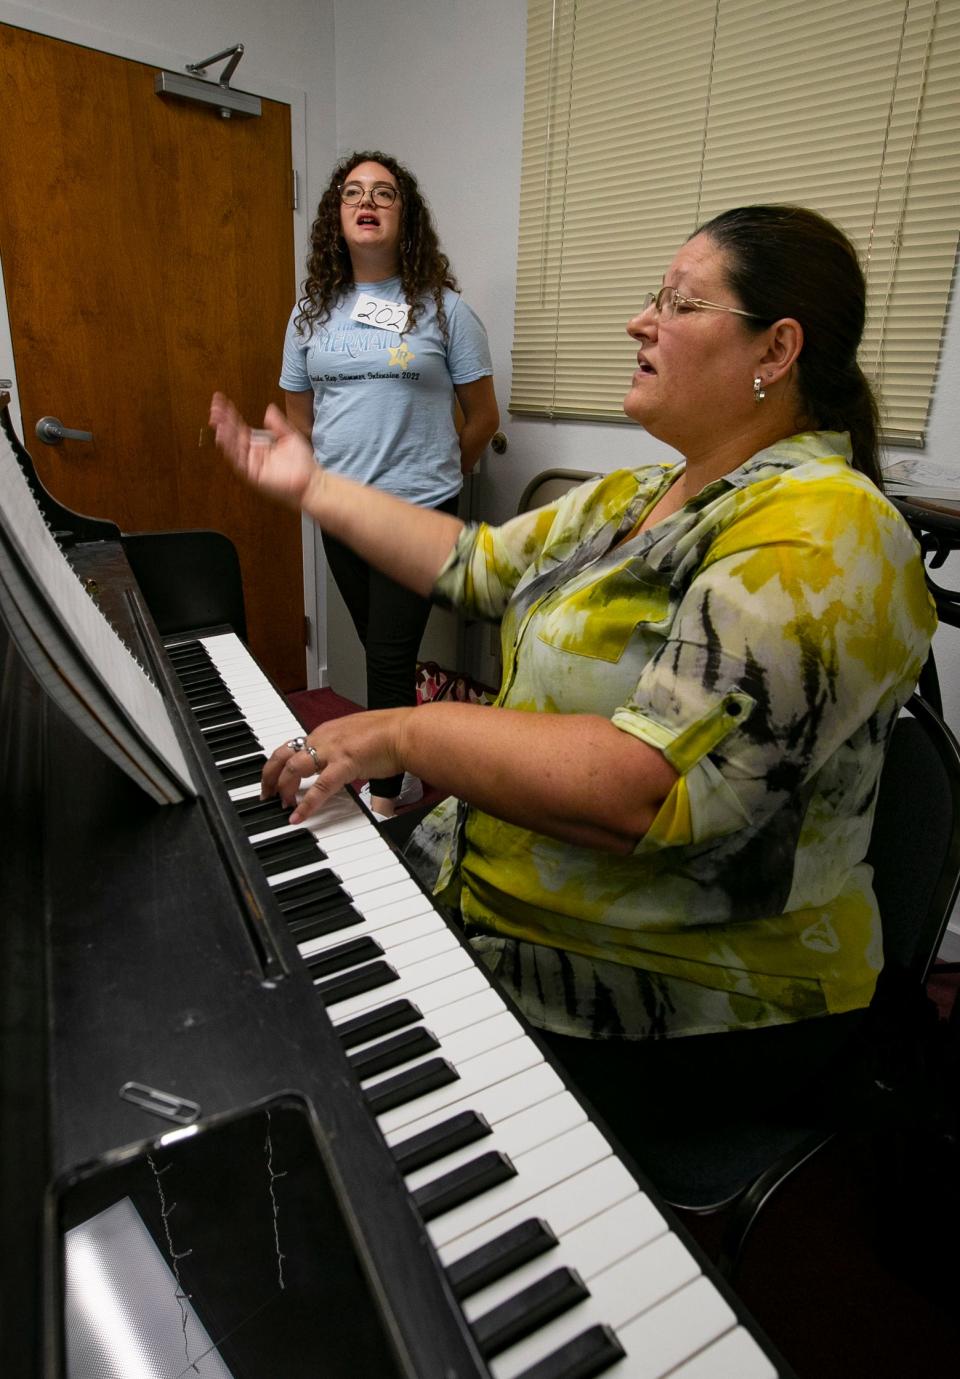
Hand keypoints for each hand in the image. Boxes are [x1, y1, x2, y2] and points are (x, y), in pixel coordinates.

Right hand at [209, 392, 317, 508]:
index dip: (230, 414)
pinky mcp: (253, 475)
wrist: (311, 481)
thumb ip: (278, 424)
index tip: (221, 400)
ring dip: (224, 434)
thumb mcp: (290, 436)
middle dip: (223, 422)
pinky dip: (231, 450)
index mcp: (260, 444)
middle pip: (233, 436)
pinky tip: (224, 438)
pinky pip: (239, 461)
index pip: (240, 427)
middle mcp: (253, 454)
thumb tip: (269, 409)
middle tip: (213, 408)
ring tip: (216, 420)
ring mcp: (252, 464)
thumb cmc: (302, 463)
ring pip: (233, 448)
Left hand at [262, 708, 413, 821]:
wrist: (406, 732)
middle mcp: (324, 737)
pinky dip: (306, 804)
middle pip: (284, 754)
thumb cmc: (392, 733)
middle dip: (270, 775)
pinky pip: (319, 787)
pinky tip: (298, 817)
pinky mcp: (344, 764)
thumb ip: (346, 751)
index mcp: (327, 731)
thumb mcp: (360, 739)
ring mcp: (332, 750)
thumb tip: (345, 765)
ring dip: (284, 788)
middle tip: (267, 793)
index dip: (281, 763)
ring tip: (282, 804)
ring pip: (294, 768)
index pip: (295, 745)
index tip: (276, 777)